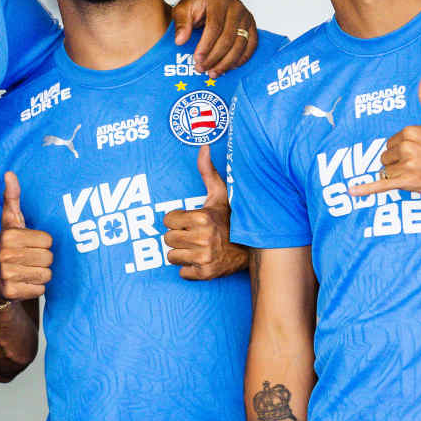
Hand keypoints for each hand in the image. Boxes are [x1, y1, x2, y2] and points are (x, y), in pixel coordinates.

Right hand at [0, 171, 53, 301]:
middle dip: (44, 260)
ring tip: (27, 270)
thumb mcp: (11, 222)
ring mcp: (7, 275)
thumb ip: (13, 198)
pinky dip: (36, 288)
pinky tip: (24, 283)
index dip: (43, 243)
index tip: (30, 244)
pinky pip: (41, 290)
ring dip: (41, 274)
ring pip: (47, 275)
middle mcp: (5, 255)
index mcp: (9, 235)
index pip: (48, 240)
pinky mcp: (11, 292)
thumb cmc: (10, 246)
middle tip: (29, 259)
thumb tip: (9, 173)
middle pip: (49, 258)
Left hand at [163, 145, 247, 279]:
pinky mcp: (206, 274)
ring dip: (182, 253)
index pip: (168, 220)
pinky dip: (190, 269)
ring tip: (197, 247)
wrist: (253, 247)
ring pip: (172, 257)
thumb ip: (207, 171)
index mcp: (202, 218)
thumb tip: (203, 146)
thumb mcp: (220, 194)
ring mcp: (204, 258)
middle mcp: (202, 238)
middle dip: (178, 236)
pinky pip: (183, 273)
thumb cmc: (232, 218)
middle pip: (168, 239)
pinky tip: (202, 260)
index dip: (177, 220)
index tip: (189, 221)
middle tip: (193, 234)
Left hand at [172, 0, 257, 77]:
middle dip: (215, 57)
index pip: (215, 27)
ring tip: (213, 73)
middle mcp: (235, 7)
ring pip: (240, 44)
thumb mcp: (183, 7)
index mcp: (218, 0)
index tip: (197, 59)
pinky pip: (251, 45)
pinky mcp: (251, 25)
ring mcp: (246, 16)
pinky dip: (241, 58)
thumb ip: (181, 23)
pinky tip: (229, 67)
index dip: (206, 45)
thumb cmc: (197, 3)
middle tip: (201, 69)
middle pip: (228, 38)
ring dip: (227, 62)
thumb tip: (180, 41)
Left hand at [348, 72, 420, 198]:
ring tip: (419, 173)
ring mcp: (407, 165)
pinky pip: (381, 185)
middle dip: (399, 162)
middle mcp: (406, 146)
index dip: (404, 149)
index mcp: (410, 131)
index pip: (391, 142)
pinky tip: (351, 191)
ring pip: (387, 171)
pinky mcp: (407, 182)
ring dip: (398, 174)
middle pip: (386, 157)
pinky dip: (366, 189)